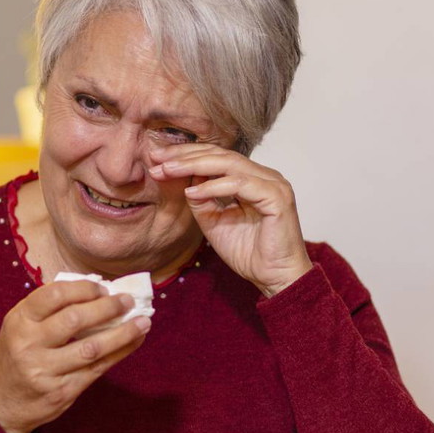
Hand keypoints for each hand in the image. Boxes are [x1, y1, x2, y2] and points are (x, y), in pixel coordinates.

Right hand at [0, 280, 149, 432]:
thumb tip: (97, 291)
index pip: (54, 295)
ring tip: (143, 322)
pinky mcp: (62, 392)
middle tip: (127, 301)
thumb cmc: (16, 356)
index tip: (103, 287)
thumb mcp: (19, 326)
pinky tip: (134, 342)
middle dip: (108, 308)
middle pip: (75, 320)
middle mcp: (29, 345)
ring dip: (123, 333)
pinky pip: (97, 369)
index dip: (83, 288)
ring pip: (92, 348)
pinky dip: (120, 353)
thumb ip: (48, 309)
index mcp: (18, 321)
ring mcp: (46, 371)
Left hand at [149, 145, 311, 296]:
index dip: (185, 155)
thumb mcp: (214, 222)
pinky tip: (193, 192)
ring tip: (168, 170)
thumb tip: (182, 180)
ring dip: (195, 165)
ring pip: (229, 163)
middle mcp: (264, 175)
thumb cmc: (249, 253)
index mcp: (251, 178)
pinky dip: (215, 186)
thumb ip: (201, 200)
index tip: (157, 160)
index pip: (216, 157)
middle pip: (220, 154)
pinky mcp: (277, 198)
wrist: (274, 278)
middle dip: (185, 155)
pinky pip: (241, 184)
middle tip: (157, 158)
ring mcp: (273, 184)